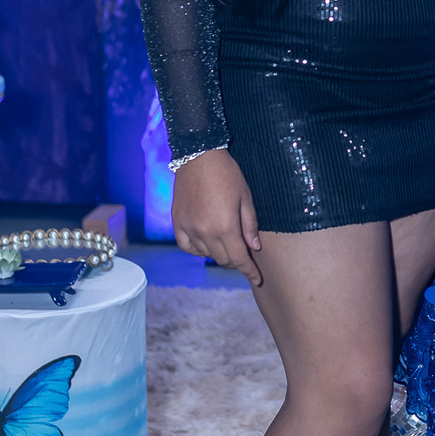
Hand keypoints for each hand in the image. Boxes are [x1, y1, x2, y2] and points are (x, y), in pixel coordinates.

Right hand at [172, 149, 261, 285]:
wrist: (199, 156)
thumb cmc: (227, 175)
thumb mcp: (246, 199)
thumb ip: (250, 226)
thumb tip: (254, 248)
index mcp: (225, 227)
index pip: (239, 259)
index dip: (249, 271)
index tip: (257, 278)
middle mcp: (205, 232)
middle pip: (223, 259)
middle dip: (236, 261)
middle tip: (244, 254)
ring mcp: (188, 228)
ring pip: (206, 254)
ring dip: (219, 253)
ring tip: (226, 241)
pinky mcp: (177, 222)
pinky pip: (187, 247)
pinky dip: (198, 249)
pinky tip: (206, 243)